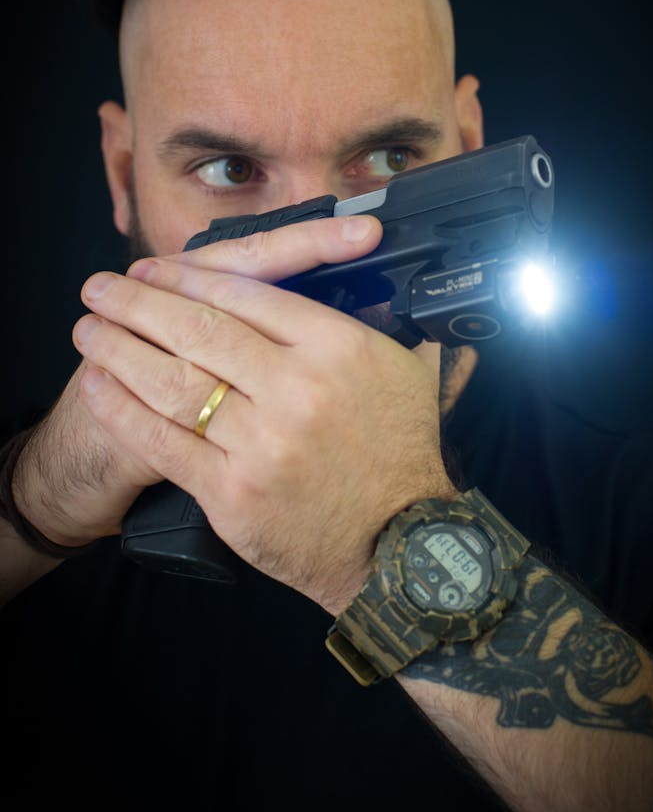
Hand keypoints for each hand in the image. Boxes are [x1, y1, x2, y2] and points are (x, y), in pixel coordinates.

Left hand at [72, 215, 453, 610]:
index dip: (187, 278)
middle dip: (138, 303)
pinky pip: (163, 441)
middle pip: (199, 329)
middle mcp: (299, 389)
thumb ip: (376, 318)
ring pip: (173, 382)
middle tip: (100, 286)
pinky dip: (122, 410)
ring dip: (118, 349)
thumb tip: (357, 266)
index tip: (153, 270)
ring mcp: (263, 443)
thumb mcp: (407, 371)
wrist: (399, 546)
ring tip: (86, 330)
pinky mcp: (233, 493)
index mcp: (340, 348)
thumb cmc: (401, 453)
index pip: (246, 294)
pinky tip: (96, 387)